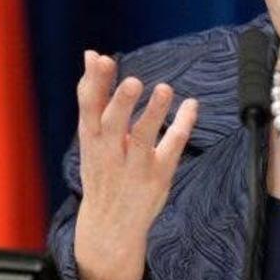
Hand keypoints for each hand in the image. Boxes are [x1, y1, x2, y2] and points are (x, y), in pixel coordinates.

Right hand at [73, 50, 197, 279]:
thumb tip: (91, 53)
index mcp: (91, 140)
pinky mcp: (157, 177)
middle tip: (134, 81)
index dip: (94, 83)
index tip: (100, 58)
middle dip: (121, 102)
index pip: (88, 108)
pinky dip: (182, 126)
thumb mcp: (90, 136)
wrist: (108, 226)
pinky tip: (191, 106)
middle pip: (113, 124)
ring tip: (165, 89)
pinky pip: (172, 148)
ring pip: (143, 138)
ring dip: (153, 114)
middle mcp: (109, 152)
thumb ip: (94, 96)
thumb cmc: (101, 169)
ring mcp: (134, 166)